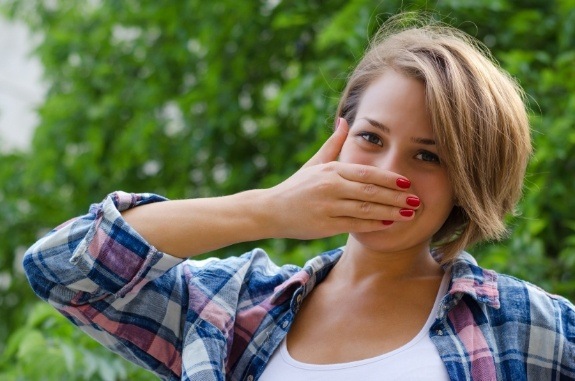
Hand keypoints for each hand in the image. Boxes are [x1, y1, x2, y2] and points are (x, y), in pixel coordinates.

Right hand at [262, 118, 419, 239]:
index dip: (389, 178)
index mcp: (331, 170)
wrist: (270, 210)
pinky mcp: (324, 225)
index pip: (366, 173)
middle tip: (417, 200)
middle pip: (370, 191)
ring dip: (390, 211)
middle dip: (396, 196)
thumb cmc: (296, 186)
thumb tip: (345, 120)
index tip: (407, 182)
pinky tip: (388, 224)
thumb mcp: (314, 163)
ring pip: (365, 209)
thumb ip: (333, 143)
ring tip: (409, 214)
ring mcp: (327, 206)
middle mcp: (330, 186)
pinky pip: (354, 225)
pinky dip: (373, 224)